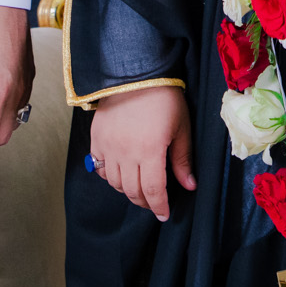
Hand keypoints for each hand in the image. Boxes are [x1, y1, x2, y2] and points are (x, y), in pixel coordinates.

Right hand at [89, 86, 194, 220]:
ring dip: (127, 190)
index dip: (159, 206)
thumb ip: (182, 159)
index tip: (164, 214)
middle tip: (154, 203)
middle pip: (133, 191)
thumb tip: (189, 186)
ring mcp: (108, 146)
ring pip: (114, 183)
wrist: (135, 72)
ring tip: (139, 187)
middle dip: (145, 202)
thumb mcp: (180, 127)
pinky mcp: (96, 139)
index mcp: (150, 151)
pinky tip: (120, 172)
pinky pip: (98, 167)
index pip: (153, 191)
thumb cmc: (164, 97)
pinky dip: (109, 176)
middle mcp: (125, 153)